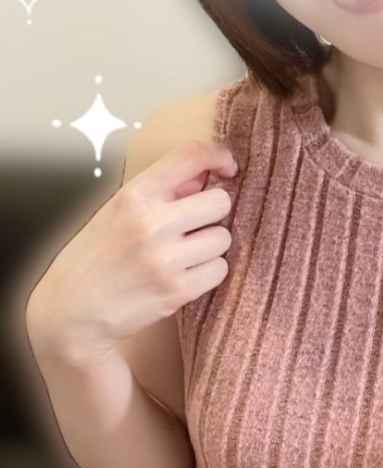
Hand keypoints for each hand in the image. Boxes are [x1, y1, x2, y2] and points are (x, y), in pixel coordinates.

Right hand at [26, 141, 237, 362]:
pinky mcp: (176, 291)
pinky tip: (182, 276)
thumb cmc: (96, 256)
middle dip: (212, 214)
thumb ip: (163, 190)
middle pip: (220, 201)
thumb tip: (207, 174)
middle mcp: (150, 224)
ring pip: (223, 238)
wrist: (69, 312)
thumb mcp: (118, 210)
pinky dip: (207, 274)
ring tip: (181, 256)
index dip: (218, 155)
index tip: (227, 168)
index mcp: (134, 195)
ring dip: (209, 247)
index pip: (190, 155)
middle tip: (192, 227)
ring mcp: (165, 259)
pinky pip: (220, 270)